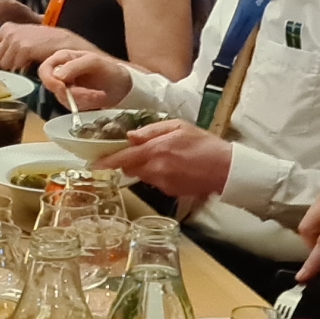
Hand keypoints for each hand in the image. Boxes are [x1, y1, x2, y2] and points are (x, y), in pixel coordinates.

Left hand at [0, 23, 86, 72]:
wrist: (61, 41)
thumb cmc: (42, 42)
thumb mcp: (21, 39)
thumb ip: (6, 47)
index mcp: (6, 28)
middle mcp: (8, 32)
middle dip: (0, 66)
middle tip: (9, 68)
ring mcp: (15, 40)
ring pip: (5, 64)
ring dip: (13, 67)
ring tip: (25, 62)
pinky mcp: (23, 48)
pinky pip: (15, 65)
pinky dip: (22, 67)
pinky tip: (30, 62)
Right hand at [37, 49, 131, 110]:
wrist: (122, 85)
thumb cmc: (108, 68)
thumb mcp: (94, 62)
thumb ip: (74, 66)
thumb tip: (57, 76)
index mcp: (62, 58)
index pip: (44, 70)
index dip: (50, 81)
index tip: (63, 88)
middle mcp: (60, 73)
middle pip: (53, 88)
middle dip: (73, 94)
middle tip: (92, 94)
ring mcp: (65, 88)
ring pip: (63, 99)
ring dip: (83, 100)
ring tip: (99, 95)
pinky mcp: (71, 101)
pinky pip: (71, 107)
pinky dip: (86, 105)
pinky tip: (97, 99)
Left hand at [92, 119, 231, 199]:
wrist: (225, 169)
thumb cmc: (205, 145)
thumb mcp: (179, 127)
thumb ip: (152, 131)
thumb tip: (131, 136)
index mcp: (156, 150)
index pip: (123, 158)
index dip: (106, 162)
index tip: (93, 164)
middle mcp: (156, 169)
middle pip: (129, 168)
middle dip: (129, 160)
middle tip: (143, 150)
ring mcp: (162, 183)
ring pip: (142, 175)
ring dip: (146, 166)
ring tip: (166, 157)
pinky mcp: (169, 191)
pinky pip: (155, 182)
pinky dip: (158, 174)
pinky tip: (175, 167)